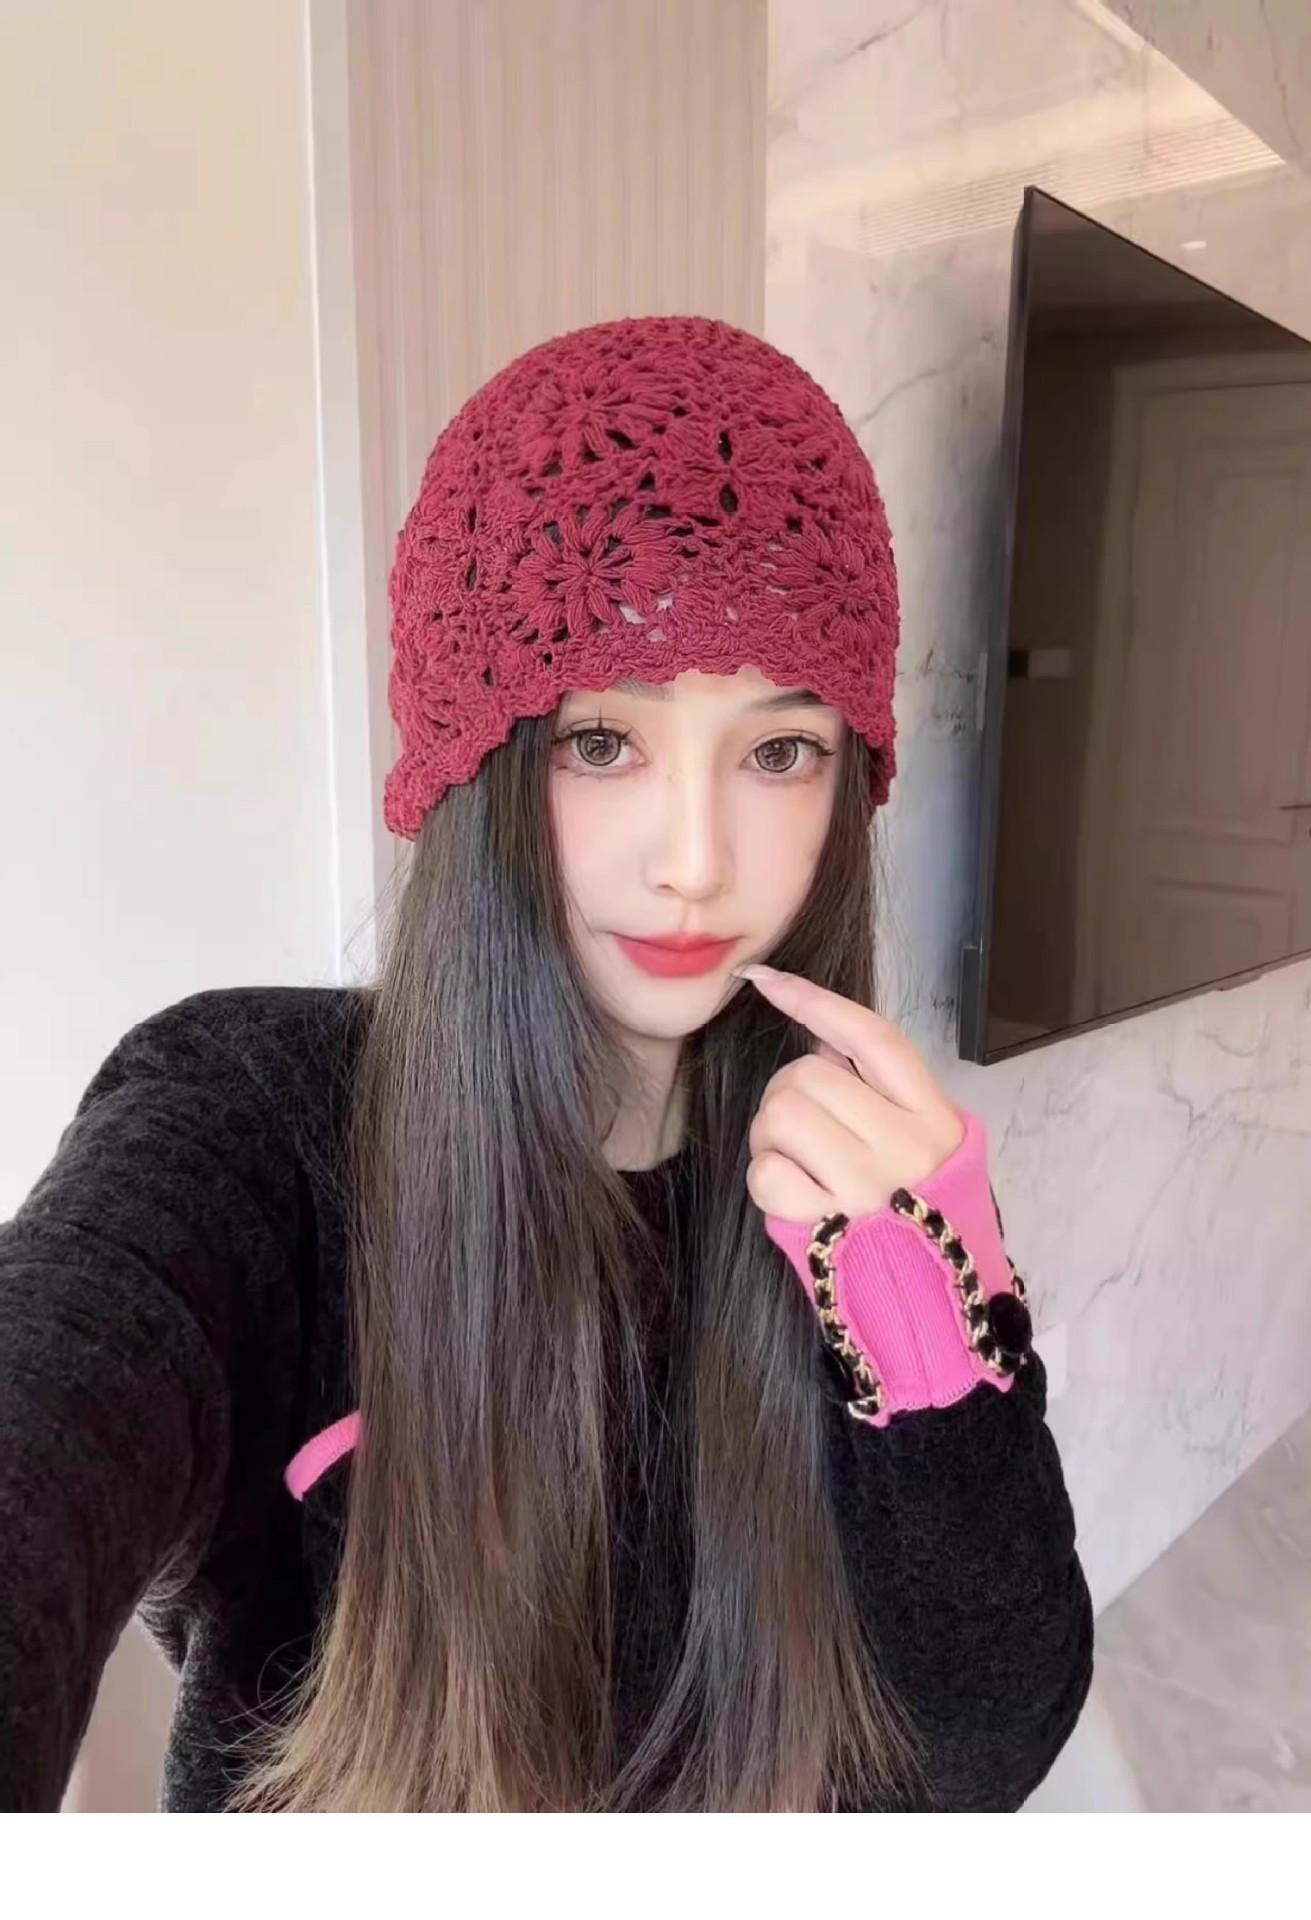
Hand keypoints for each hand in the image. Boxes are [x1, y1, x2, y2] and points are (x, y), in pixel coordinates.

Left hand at [736, 965, 966, 1224]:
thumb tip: (820, 1042)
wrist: (931, 1302)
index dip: (814, 1000)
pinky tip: (796, 1198)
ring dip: (771, 1138)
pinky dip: (767, 1180)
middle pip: (808, 1075)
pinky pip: (766, 1172)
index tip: (763, 978)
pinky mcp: (828, 1224)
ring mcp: (867, 1185)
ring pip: (780, 1114)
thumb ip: (878, 1091)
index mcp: (933, 1117)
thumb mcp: (920, 1142)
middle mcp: (906, 1145)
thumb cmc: (913, 1212)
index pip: (871, 1037)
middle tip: (805, 1136)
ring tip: (800, 1166)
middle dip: (787, 1097)